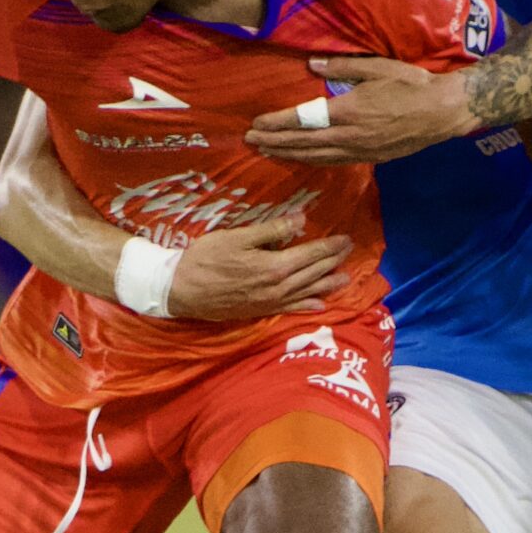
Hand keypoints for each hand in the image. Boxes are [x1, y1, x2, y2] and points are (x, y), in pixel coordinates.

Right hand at [167, 212, 354, 319]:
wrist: (181, 290)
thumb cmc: (205, 258)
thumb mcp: (237, 237)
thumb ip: (271, 230)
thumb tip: (301, 220)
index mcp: (275, 266)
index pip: (311, 254)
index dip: (330, 246)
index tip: (346, 238)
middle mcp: (279, 288)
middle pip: (313, 272)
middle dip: (333, 261)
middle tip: (350, 251)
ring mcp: (271, 302)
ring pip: (307, 292)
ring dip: (328, 284)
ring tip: (346, 278)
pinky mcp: (261, 311)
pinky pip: (291, 309)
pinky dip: (308, 306)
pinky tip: (319, 305)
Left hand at [245, 56, 472, 165]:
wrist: (442, 112)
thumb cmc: (411, 84)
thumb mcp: (377, 68)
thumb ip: (342, 68)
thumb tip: (311, 65)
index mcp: (348, 111)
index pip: (302, 120)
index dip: (276, 124)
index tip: (256, 124)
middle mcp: (349, 136)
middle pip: (303, 143)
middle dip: (274, 143)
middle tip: (250, 142)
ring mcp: (359, 150)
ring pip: (315, 157)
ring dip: (288, 155)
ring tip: (267, 152)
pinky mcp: (369, 158)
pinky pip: (332, 162)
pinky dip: (311, 161)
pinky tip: (301, 159)